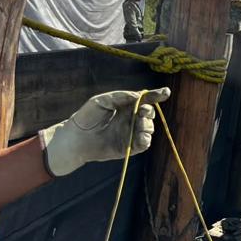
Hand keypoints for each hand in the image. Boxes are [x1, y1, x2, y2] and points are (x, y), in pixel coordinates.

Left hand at [40, 88, 170, 175]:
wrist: (75, 138)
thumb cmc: (86, 117)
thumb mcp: (102, 101)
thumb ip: (121, 96)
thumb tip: (139, 96)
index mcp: (126, 107)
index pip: (144, 100)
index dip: (156, 96)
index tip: (165, 93)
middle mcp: (131, 120)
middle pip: (149, 114)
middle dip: (149, 112)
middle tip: (142, 111)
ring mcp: (130, 133)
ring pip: (148, 129)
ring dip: (147, 126)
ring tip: (139, 124)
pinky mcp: (128, 147)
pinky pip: (143, 144)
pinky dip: (146, 140)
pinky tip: (142, 137)